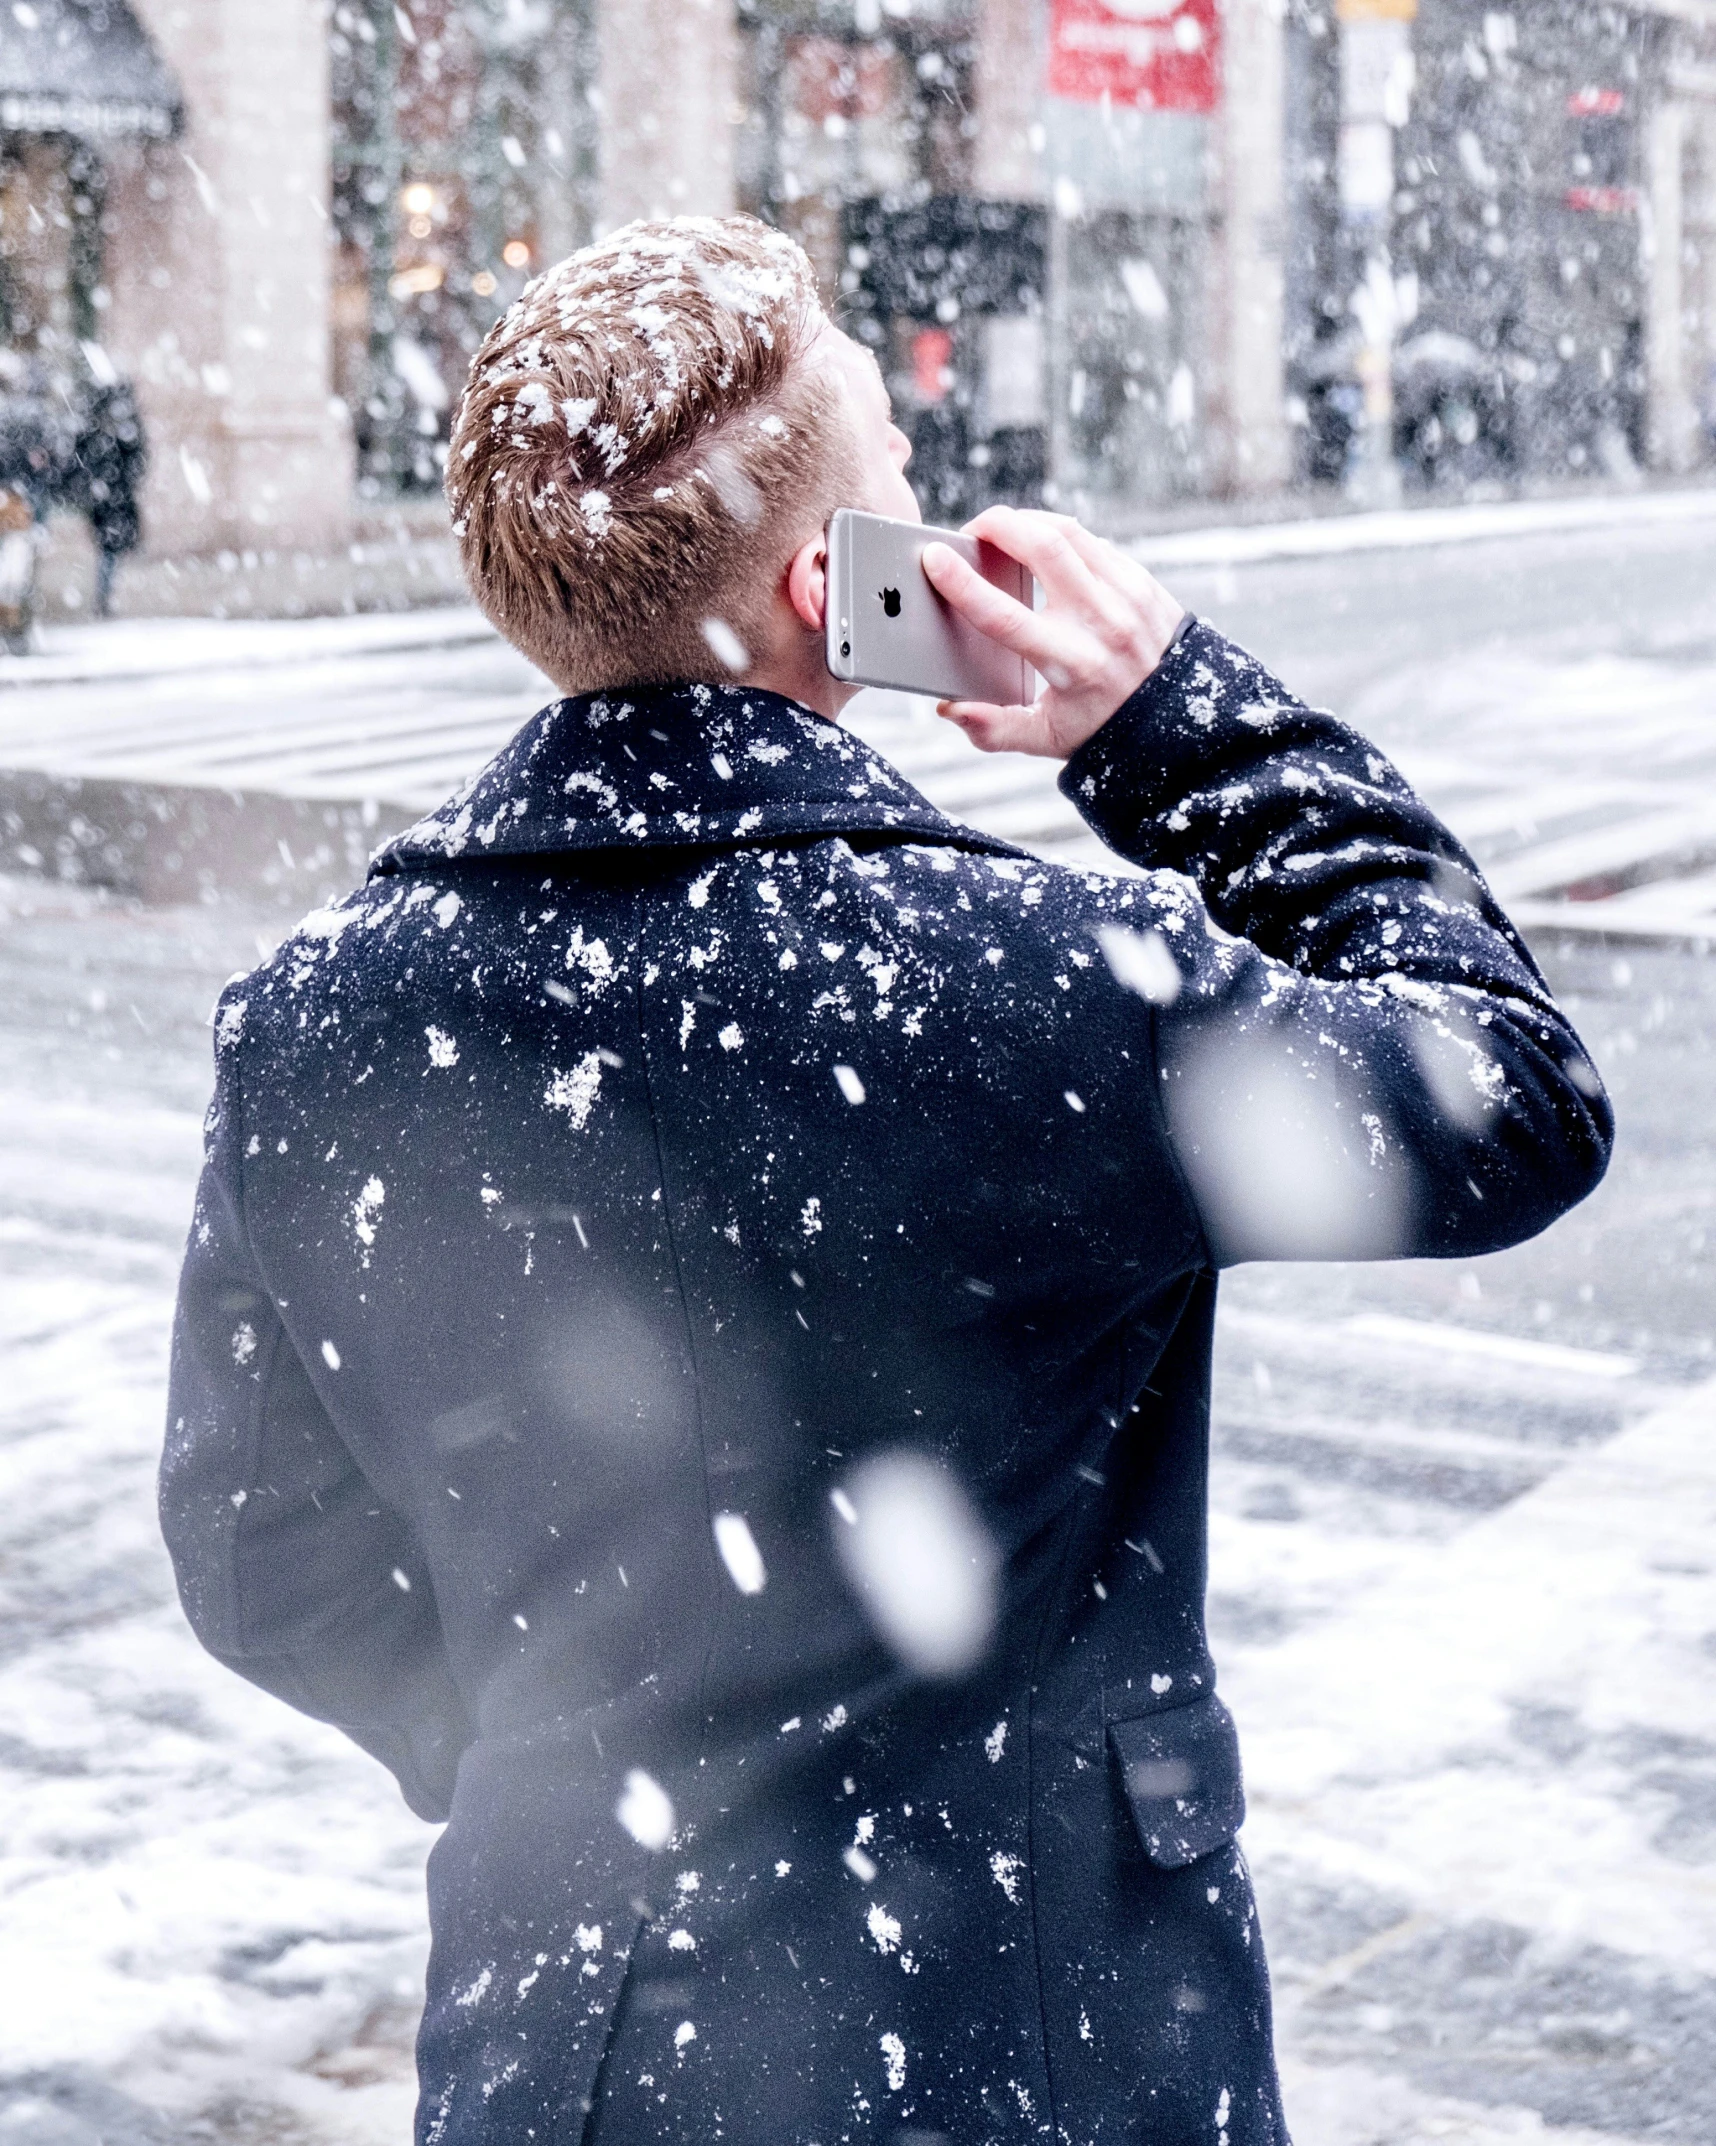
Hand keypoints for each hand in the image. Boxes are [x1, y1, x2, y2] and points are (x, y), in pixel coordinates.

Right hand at [920, 505, 1185, 759]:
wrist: (1180, 716)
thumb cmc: (1104, 727)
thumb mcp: (1047, 739)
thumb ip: (994, 729)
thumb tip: (950, 709)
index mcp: (1069, 663)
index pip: (1004, 616)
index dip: (962, 584)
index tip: (934, 559)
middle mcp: (1100, 622)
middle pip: (1041, 548)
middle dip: (997, 525)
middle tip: (970, 531)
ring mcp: (1125, 595)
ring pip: (1067, 532)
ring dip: (1026, 521)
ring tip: (1001, 530)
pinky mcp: (1140, 579)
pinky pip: (1092, 541)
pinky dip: (1058, 535)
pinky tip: (1040, 544)